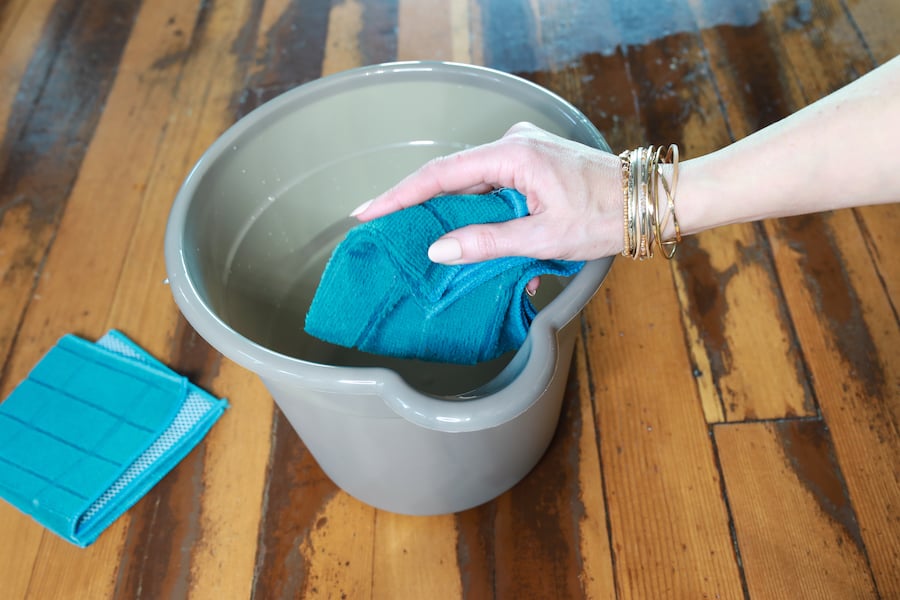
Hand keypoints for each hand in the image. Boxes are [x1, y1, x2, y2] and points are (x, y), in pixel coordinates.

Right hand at [351, 122, 623, 263]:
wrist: (647, 201)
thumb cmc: (605, 217)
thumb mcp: (544, 237)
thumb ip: (487, 242)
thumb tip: (439, 249)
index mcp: (513, 155)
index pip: (442, 174)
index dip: (401, 195)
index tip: (368, 212)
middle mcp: (514, 143)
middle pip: (450, 174)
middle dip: (414, 199)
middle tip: (377, 223)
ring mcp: (522, 150)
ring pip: (469, 179)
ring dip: (442, 204)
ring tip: (406, 228)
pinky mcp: (531, 161)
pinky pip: (488, 181)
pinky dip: (468, 203)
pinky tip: (450, 223)